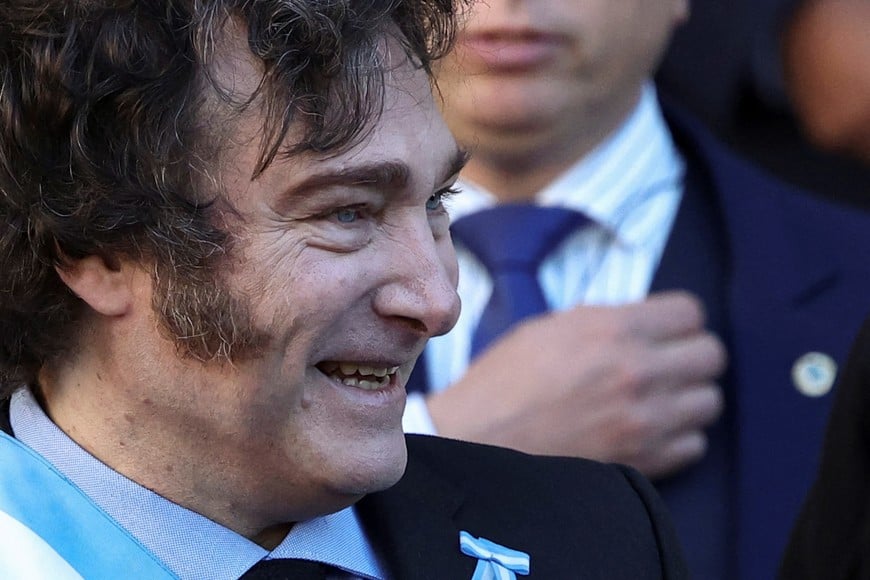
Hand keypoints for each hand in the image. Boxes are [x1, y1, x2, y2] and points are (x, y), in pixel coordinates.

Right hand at [426, 291, 725, 478]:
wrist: (477, 442)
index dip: (678, 320)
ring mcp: (645, 422)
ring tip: (657, 400)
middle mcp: (638, 372)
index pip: (690, 312)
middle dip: (690, 355)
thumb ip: (603, 322)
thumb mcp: (547, 329)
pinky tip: (648, 431)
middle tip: (665, 364)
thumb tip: (641, 324)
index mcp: (612, 330)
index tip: (665, 330)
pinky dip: (678, 437)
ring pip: (709, 401)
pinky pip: (694, 445)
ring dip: (687, 398)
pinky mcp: (643, 462)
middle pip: (711, 355)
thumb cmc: (503, 383)